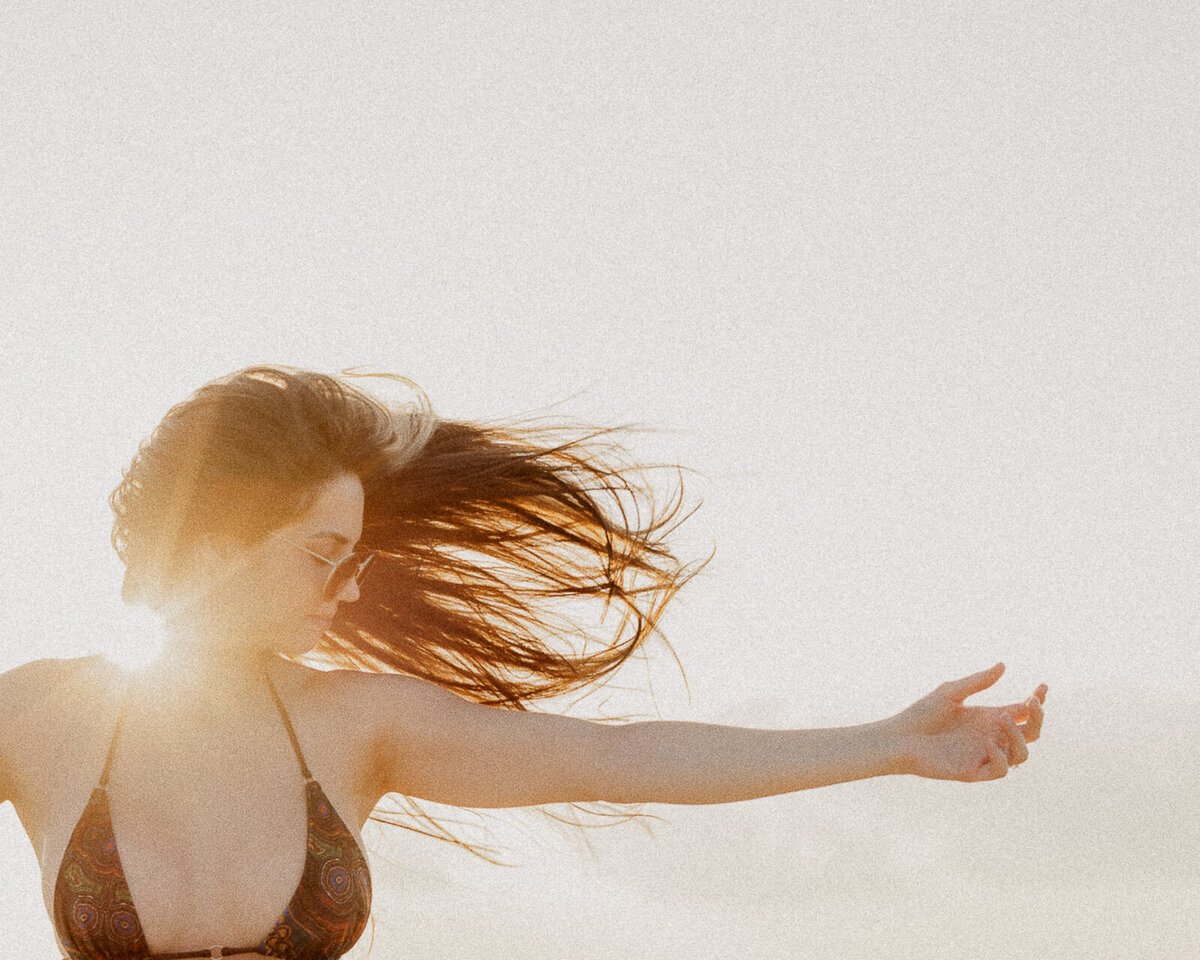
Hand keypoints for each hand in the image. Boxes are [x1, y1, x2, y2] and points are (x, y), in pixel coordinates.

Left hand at [883, 663, 1046, 781]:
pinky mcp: (973, 772)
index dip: (1037, 701)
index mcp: (988, 718)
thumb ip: (976, 682)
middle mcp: (991, 737)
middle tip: (1029, 702)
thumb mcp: (950, 693)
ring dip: (1018, 736)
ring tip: (1001, 716)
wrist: (898, 738)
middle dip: (1037, 718)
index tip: (1041, 687)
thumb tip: (1003, 665)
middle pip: (1030, 733)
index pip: (1022, 712)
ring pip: (1021, 754)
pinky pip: (1000, 770)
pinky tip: (988, 743)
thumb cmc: (921, 714)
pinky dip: (1000, 758)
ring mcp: (984, 755)